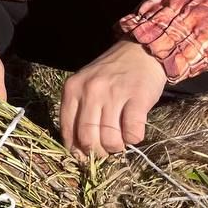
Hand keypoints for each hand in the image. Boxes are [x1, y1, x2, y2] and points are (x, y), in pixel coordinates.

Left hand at [59, 38, 166, 158]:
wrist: (140, 51)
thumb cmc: (111, 74)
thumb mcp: (86, 87)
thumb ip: (79, 113)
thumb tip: (79, 152)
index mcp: (72, 89)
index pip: (67, 131)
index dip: (76, 150)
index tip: (85, 156)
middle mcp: (90, 90)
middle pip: (87, 139)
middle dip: (98, 152)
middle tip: (107, 148)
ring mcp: (113, 93)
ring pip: (110, 140)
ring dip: (117, 147)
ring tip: (121, 138)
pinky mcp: (137, 98)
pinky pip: (132, 133)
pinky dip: (134, 139)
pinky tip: (134, 130)